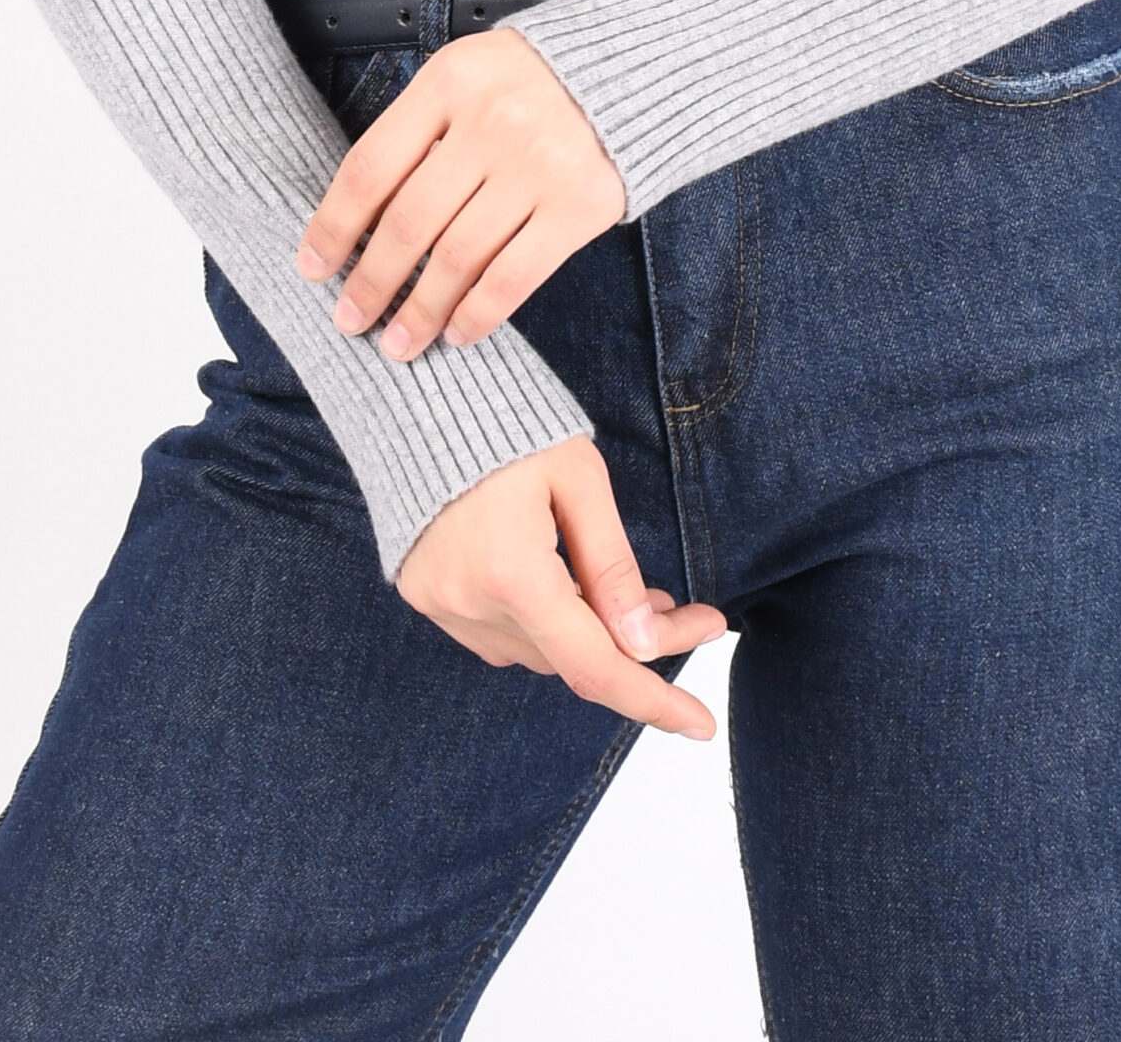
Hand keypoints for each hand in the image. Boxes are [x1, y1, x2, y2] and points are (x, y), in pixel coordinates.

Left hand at [298, 28, 626, 361]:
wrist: (634, 70)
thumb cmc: (537, 79)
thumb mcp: (469, 74)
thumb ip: (420, 129)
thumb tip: (359, 216)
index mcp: (450, 82)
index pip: (370, 167)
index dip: (334, 226)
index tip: (315, 266)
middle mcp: (492, 122)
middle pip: (408, 221)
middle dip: (372, 282)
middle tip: (351, 318)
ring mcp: (538, 166)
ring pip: (457, 258)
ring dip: (420, 311)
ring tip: (401, 341)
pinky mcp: (578, 206)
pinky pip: (513, 276)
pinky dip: (478, 313)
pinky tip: (458, 331)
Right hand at [398, 436, 726, 735]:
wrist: (418, 397)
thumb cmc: (511, 427)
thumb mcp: (580, 481)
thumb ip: (614, 566)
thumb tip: (646, 641)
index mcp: (514, 575)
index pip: (596, 666)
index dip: (652, 700)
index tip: (701, 722)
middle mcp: (471, 604)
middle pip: (571, 657)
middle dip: (634, 644)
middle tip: (686, 612)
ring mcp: (442, 606)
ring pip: (538, 651)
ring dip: (589, 633)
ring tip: (632, 595)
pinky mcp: (426, 595)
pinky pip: (500, 634)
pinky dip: (543, 622)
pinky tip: (570, 587)